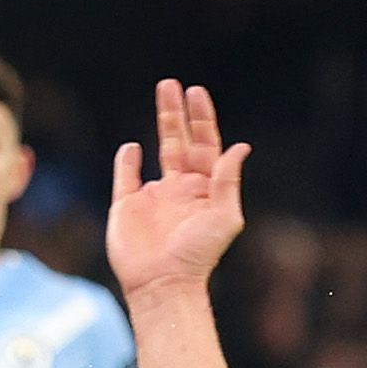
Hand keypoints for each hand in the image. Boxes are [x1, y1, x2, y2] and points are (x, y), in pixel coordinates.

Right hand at [108, 79, 252, 299]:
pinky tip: (132, 146)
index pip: (206, 144)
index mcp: (205, 189)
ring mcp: (154, 196)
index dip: (203, 119)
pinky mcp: (128, 205)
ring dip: (161, 123)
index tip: (197, 92)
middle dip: (178, 112)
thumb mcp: (224, 216)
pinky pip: (126, 176)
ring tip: (161, 95)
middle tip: (172, 84)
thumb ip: (227, 180)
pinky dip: (127, 159)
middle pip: (181, 140)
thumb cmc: (199, 254)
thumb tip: (240, 146)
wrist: (163, 282)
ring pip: (157, 150)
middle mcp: (181, 188)